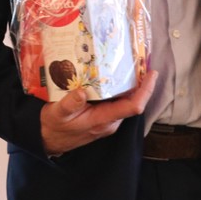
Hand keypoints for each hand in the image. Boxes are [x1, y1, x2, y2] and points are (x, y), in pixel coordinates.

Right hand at [40, 70, 157, 155]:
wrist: (49, 139)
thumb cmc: (54, 126)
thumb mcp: (58, 113)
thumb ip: (70, 104)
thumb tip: (82, 92)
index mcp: (103, 120)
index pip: (133, 106)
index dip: (145, 90)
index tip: (151, 74)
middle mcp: (110, 121)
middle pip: (132, 101)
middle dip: (139, 82)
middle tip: (138, 60)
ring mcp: (107, 120)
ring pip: (124, 101)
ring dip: (127, 84)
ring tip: (127, 63)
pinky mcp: (102, 117)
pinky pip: (115, 102)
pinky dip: (116, 88)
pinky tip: (109, 76)